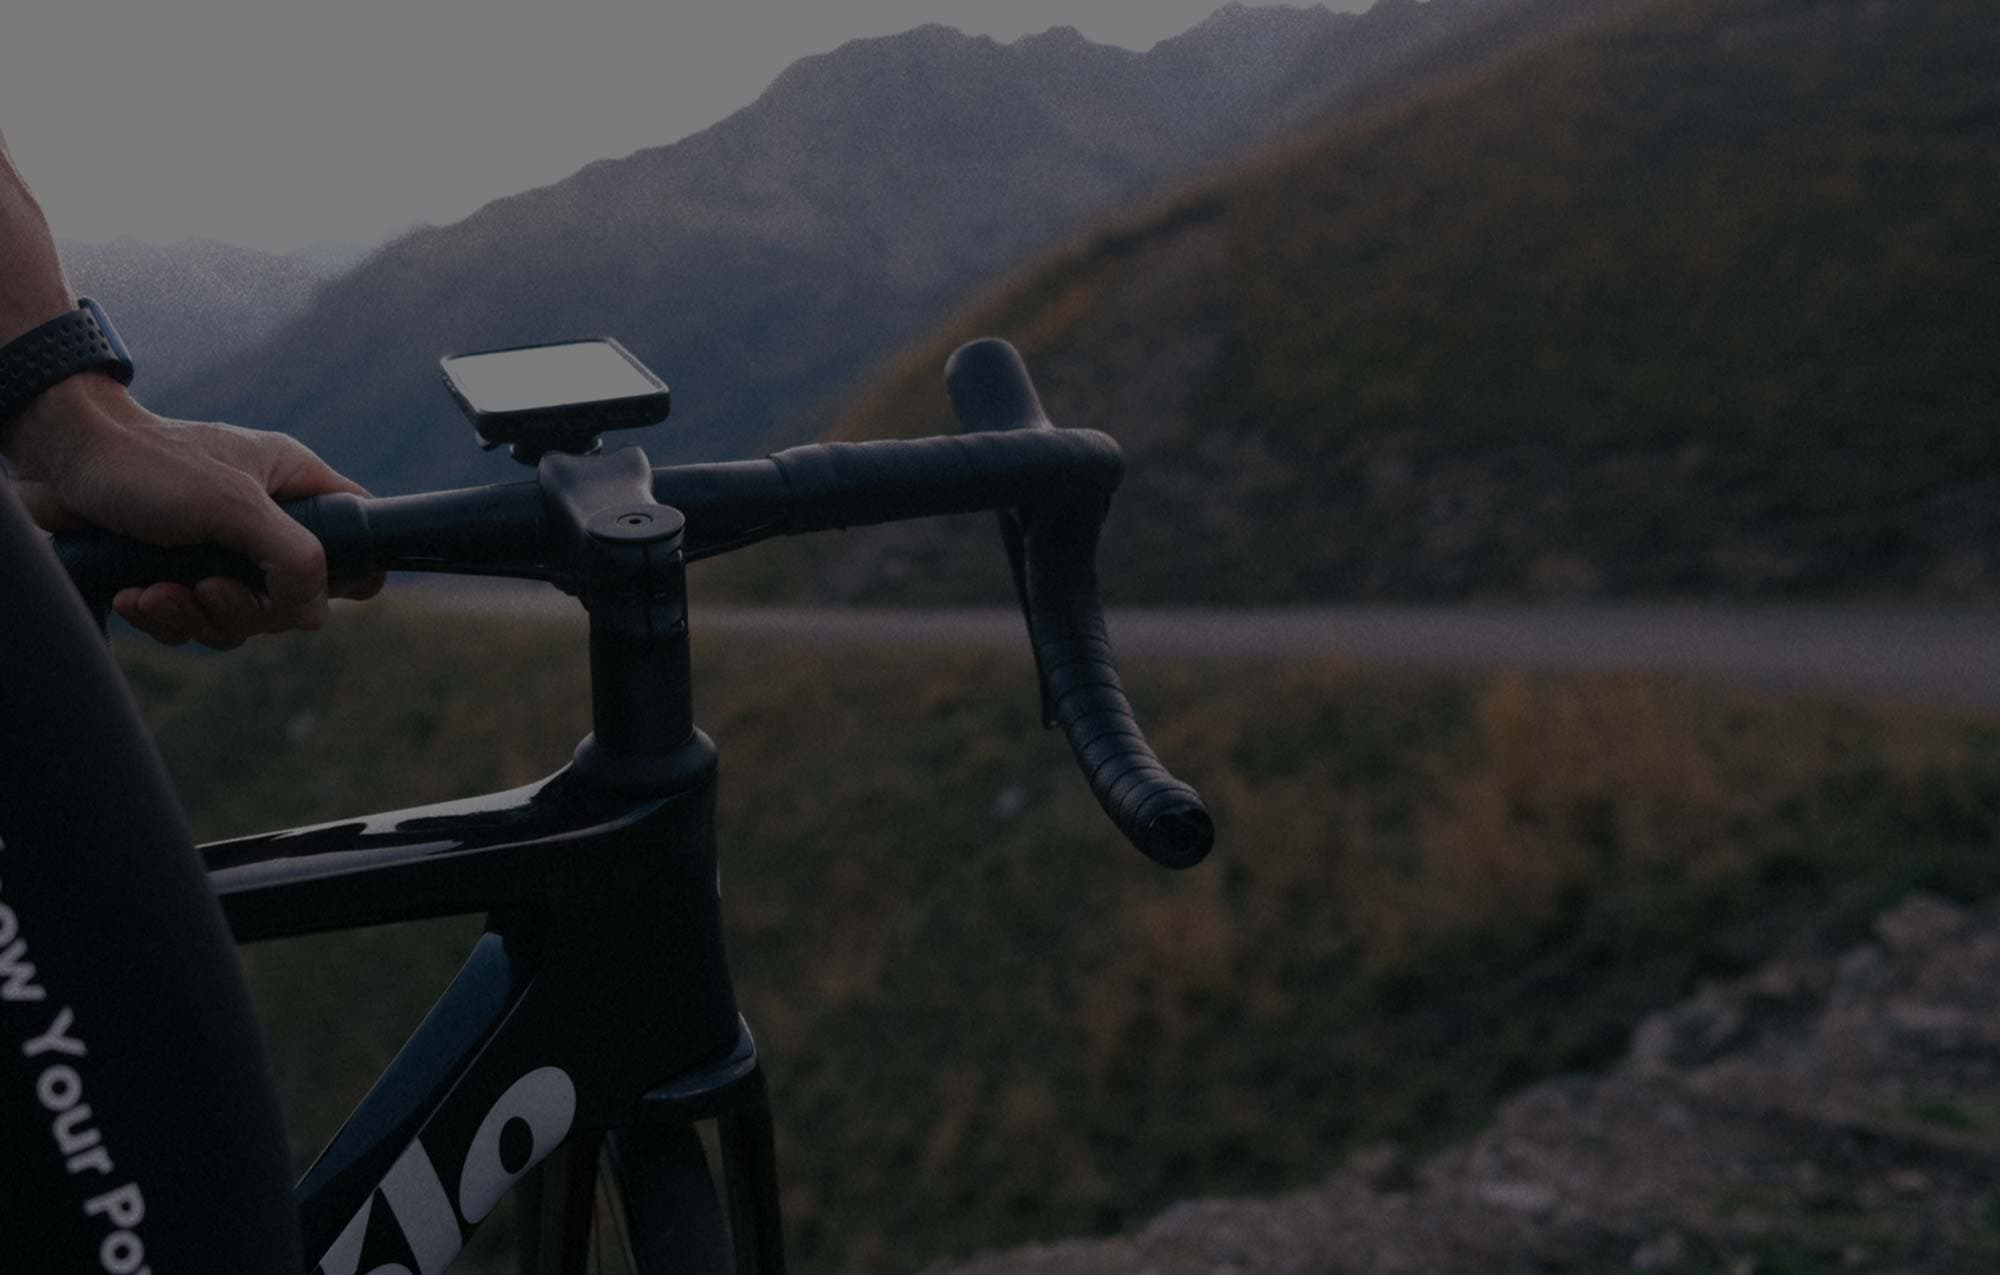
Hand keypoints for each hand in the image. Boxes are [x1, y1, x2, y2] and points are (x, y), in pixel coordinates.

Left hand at [4, 374, 385, 648]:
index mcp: (294, 486)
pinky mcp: (175, 573)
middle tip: (209, 588)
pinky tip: (134, 594)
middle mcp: (264, 520)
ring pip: (241, 618)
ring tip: (156, 592)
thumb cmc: (147, 463)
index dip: (351, 570)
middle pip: (294, 597)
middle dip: (246, 609)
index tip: (310, 587)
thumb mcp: (235, 506)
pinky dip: (162, 617)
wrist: (56, 460)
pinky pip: (192, 621)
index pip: (358, 533)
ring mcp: (220, 551)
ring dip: (196, 618)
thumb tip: (313, 611)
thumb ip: (295, 558)